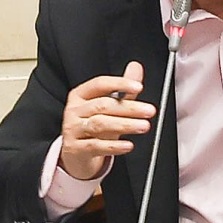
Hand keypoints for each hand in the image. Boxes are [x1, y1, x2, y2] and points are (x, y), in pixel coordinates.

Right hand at [59, 63, 153, 181]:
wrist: (77, 155)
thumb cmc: (94, 128)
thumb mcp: (109, 107)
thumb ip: (123, 89)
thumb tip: (136, 67)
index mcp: (81, 96)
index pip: (100, 84)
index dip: (119, 84)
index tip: (138, 87)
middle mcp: (75, 110)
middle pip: (103, 105)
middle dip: (129, 108)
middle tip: (149, 111)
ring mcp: (73, 129)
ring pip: (100, 124)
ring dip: (125, 125)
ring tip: (143, 126)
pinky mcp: (75, 149)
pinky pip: (95, 146)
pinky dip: (114, 146)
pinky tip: (128, 145)